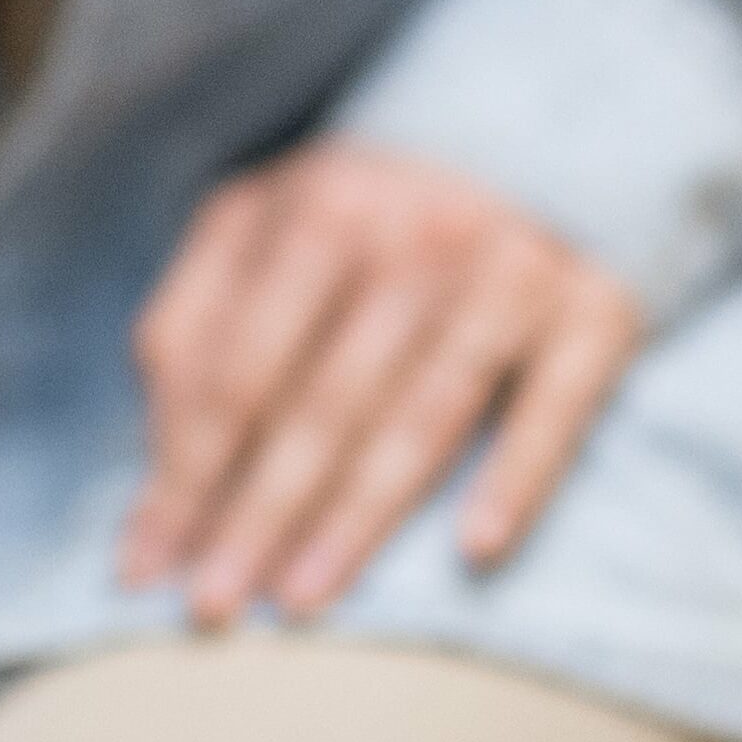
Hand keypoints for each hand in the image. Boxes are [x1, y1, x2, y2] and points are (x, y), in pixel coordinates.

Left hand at [117, 140, 642, 622]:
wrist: (542, 136)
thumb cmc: (368, 216)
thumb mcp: (263, 229)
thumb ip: (195, 322)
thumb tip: (157, 460)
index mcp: (315, 208)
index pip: (234, 365)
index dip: (184, 471)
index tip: (145, 564)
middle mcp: (414, 234)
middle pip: (321, 400)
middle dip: (259, 512)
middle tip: (214, 605)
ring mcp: (511, 272)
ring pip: (425, 414)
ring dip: (360, 515)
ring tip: (303, 597)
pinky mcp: (596, 310)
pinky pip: (557, 407)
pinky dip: (518, 476)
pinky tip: (475, 549)